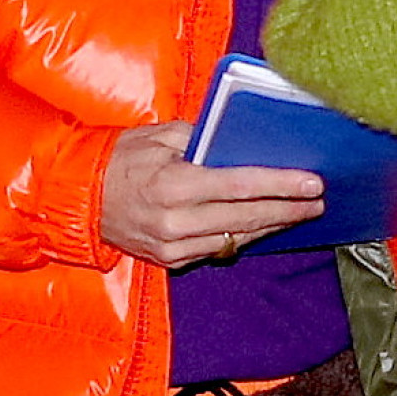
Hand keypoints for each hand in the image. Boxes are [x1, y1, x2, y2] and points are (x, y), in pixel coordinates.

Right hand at [100, 120, 324, 266]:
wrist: (78, 198)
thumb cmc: (120, 157)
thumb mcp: (158, 134)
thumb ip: (202, 138)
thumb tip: (241, 141)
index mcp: (174, 184)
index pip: (241, 186)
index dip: (281, 185)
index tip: (313, 183)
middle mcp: (177, 221)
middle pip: (247, 217)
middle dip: (288, 209)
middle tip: (318, 201)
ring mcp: (174, 247)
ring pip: (236, 237)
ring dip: (271, 224)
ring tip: (299, 212)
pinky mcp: (170, 261)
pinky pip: (217, 249)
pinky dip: (242, 235)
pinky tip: (262, 224)